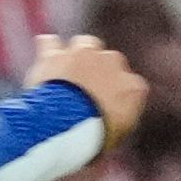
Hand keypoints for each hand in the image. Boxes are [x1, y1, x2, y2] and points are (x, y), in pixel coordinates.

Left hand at [27, 33, 147, 145]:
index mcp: (134, 87)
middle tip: (85, 97)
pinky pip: (50, 44)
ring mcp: (85, 54)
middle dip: (99, 75)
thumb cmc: (93, 136)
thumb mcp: (118, 135)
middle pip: (109, 62)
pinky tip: (46, 59)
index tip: (105, 111)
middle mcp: (114, 63)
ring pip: (85, 45)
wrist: (66, 124)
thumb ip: (121, 118)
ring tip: (68, 75)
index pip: (130, 87)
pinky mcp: (56, 54)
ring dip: (78, 57)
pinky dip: (48, 50)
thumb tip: (116, 117)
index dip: (116, 98)